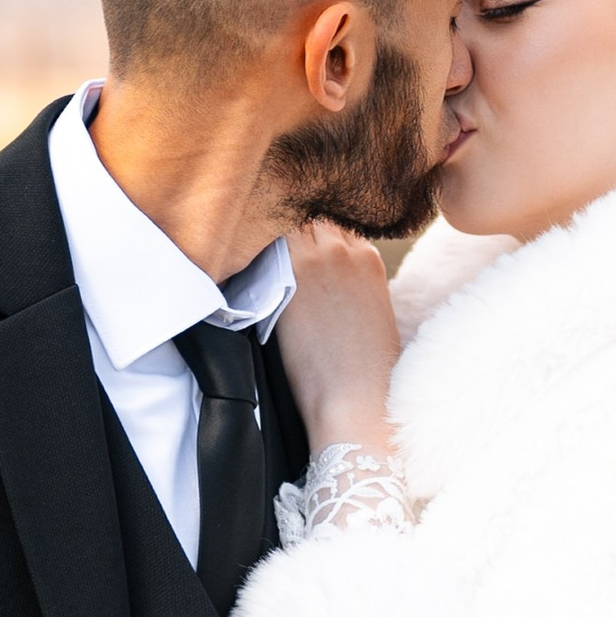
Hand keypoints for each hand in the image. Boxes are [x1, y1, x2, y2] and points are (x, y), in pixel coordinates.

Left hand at [276, 225, 401, 456]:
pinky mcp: (290, 273)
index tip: (297, 250)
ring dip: (273, 238)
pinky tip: (243, 263)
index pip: (334, 225)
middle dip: (292, 231)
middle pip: (309, 219)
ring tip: (255, 256)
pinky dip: (256, 250)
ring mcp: (317, 257)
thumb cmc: (368, 368)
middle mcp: (344, 250)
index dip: (313, 237)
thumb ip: (352, 282)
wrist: (355, 397)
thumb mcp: (372, 311)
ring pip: (286, 225)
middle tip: (271, 250)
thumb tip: (326, 282)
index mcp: (369, 258)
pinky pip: (266, 243)